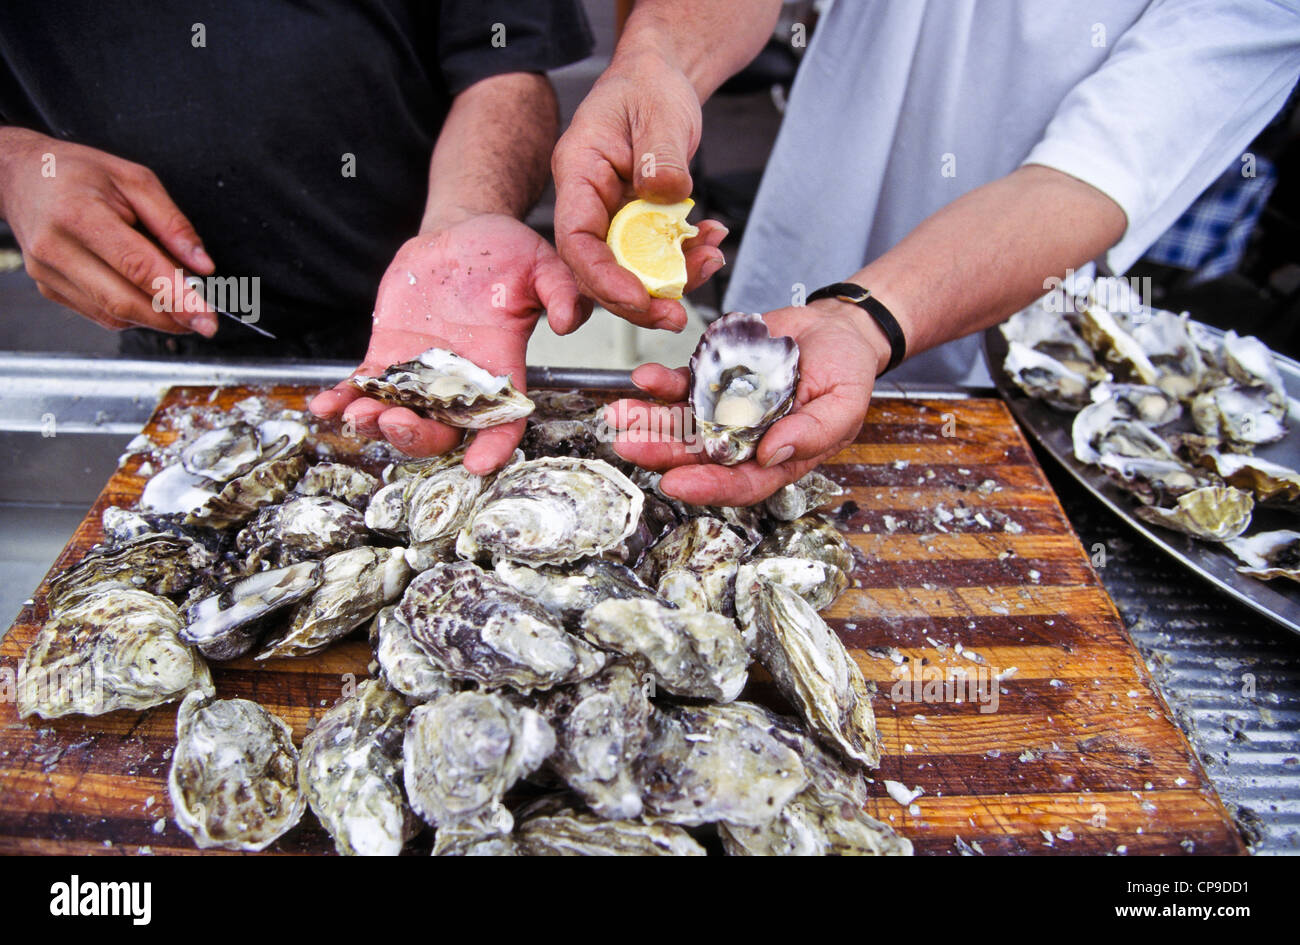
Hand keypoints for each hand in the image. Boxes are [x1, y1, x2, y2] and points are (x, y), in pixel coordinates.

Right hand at [0, 127, 215, 333]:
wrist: (22, 177)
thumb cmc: (79, 174)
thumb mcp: (135, 180)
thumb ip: (173, 224)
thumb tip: (203, 266)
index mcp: (78, 213)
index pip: (136, 266)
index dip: (177, 297)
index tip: (207, 318)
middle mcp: (56, 247)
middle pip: (123, 301)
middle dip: (171, 318)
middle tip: (204, 321)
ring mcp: (48, 272)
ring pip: (113, 314)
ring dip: (154, 317)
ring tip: (179, 301)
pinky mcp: (48, 288)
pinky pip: (100, 314)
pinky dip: (132, 313)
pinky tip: (146, 296)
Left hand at [308, 214, 579, 474]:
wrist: (463, 235)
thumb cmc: (506, 254)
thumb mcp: (542, 264)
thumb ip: (561, 292)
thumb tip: (569, 322)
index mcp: (500, 369)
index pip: (501, 421)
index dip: (494, 446)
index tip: (479, 463)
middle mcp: (459, 382)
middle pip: (441, 431)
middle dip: (417, 437)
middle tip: (399, 422)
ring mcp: (420, 373)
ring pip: (397, 415)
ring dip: (375, 425)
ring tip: (358, 416)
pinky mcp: (387, 355)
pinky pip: (362, 387)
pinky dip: (342, 400)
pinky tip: (324, 406)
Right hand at [551, 49, 726, 332]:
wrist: (660, 80)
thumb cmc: (647, 87)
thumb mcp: (658, 111)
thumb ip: (661, 154)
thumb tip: (666, 195)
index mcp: (579, 175)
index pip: (576, 242)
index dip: (602, 279)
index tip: (638, 299)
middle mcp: (591, 204)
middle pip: (600, 270)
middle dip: (638, 300)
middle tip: (675, 315)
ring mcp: (615, 217)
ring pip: (633, 269)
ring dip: (672, 280)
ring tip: (710, 262)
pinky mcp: (640, 224)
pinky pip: (659, 255)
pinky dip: (688, 258)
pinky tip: (711, 244)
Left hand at [606, 300, 888, 505]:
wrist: (837, 330)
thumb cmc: (847, 373)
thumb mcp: (844, 405)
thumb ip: (811, 432)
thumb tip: (770, 452)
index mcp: (775, 459)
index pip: (738, 483)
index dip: (707, 487)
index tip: (676, 484)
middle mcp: (743, 440)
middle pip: (696, 455)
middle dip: (660, 452)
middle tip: (629, 447)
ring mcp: (724, 409)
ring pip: (679, 422)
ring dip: (648, 420)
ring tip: (618, 414)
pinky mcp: (713, 379)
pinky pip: (681, 385)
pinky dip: (661, 383)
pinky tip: (644, 379)